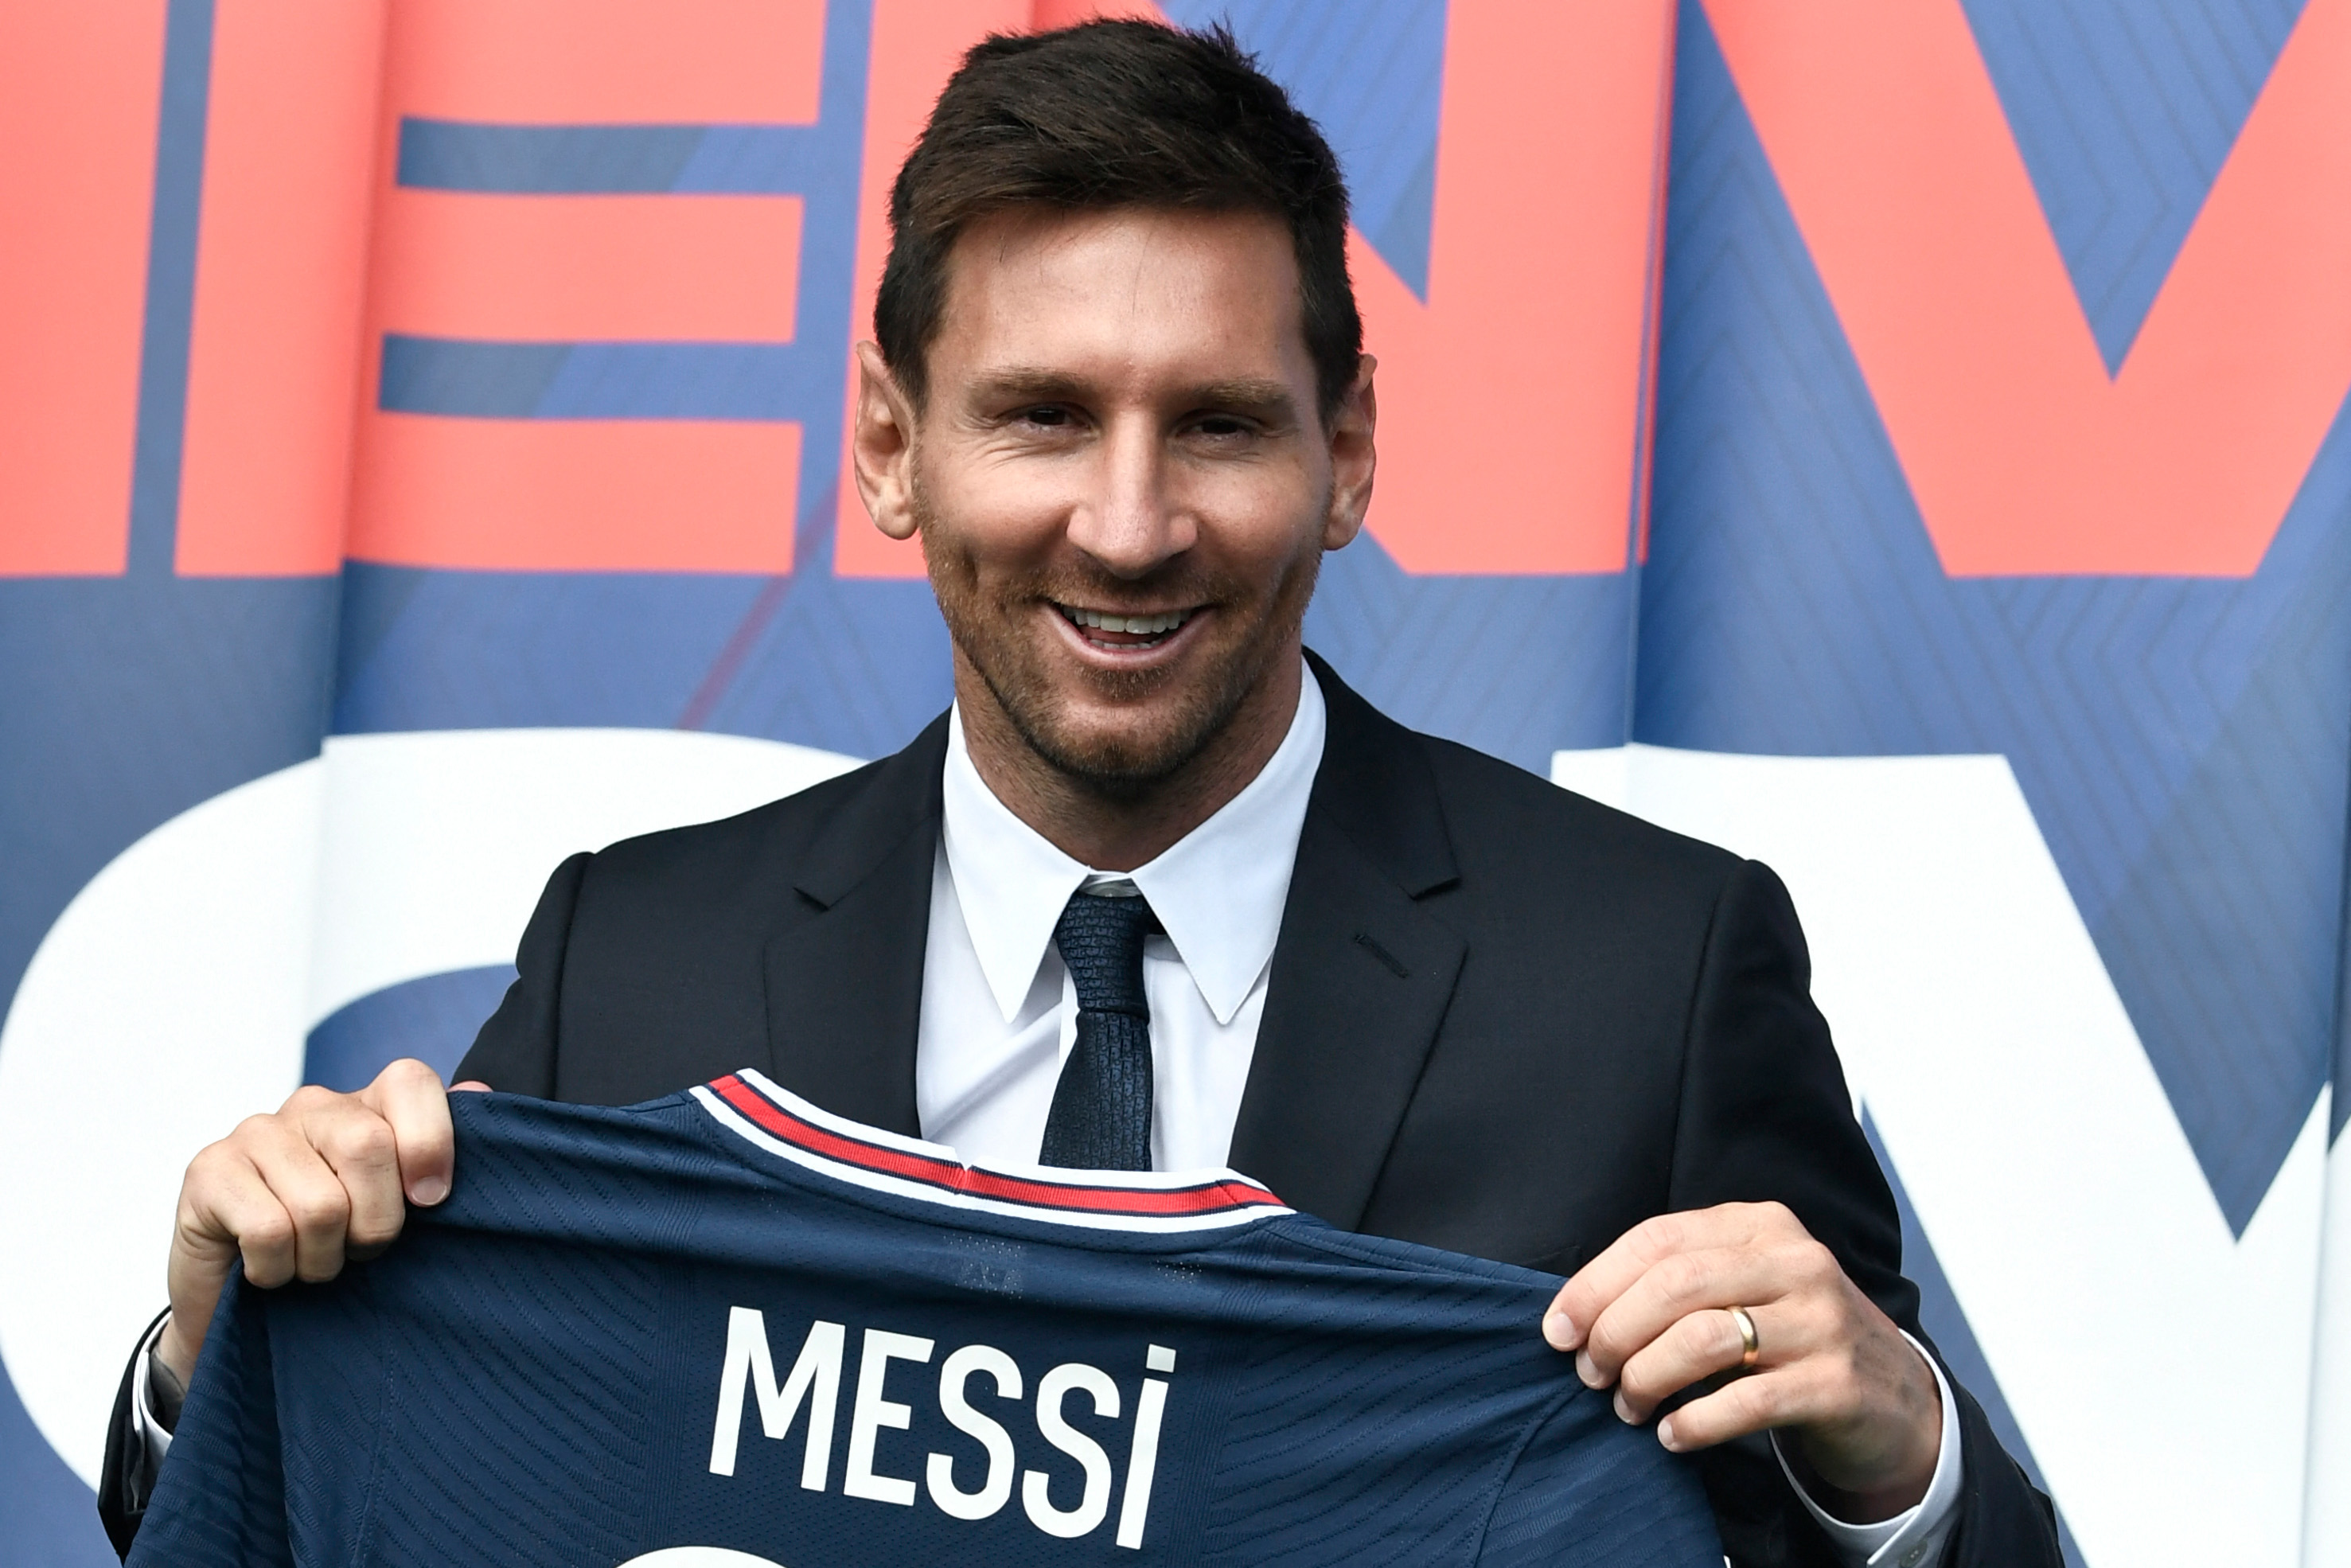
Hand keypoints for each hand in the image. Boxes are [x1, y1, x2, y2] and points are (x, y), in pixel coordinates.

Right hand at [156, 1060, 483, 1385]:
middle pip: (368, 1146)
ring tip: (313, 1262)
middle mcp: (313, 1106)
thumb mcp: (398, 1209)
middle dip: (377, 1222)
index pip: (409, 1081)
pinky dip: (278, 1269)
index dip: (430, 1141)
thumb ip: (437, 1156)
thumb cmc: (338, 1250)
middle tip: (361, 1249)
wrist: (245, 1306)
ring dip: (324, 1258)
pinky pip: (268, 1230)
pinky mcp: (208, 1171)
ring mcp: (256, 1133)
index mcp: (368, 1105)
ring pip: (320, 1203)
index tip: (431, 1201)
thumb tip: (480, 1094)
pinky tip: (270, 1269)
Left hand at [1542, 1202, 1941, 1522]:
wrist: (1893, 1397)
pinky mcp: (1837, 1383)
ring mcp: (1822, 1320)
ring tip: (1627, 1407)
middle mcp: (1795, 1261)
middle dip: (1615, 1333)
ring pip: (1704, 1339)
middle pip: (1674, 1286)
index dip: (1595, 1285)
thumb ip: (1676, 1283)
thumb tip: (1576, 1316)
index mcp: (1759, 1224)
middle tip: (1590, 1374)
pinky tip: (1672, 1435)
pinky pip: (1747, 1401)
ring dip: (1647, 1379)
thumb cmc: (1790, 1336)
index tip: (1557, 1330)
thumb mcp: (1742, 1286)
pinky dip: (1694, 1422)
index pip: (1657, 1239)